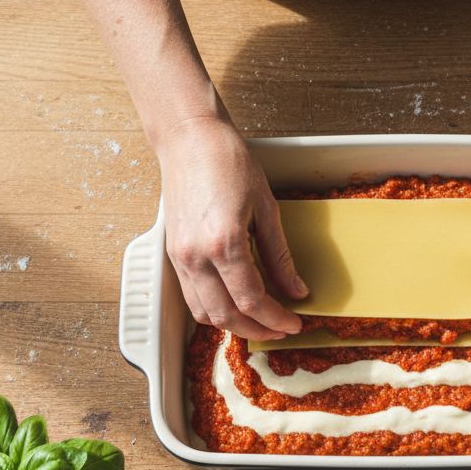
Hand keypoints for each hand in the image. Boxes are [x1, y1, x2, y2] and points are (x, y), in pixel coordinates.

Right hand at [157, 117, 307, 339]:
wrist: (189, 139)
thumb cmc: (228, 162)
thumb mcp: (266, 208)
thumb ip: (280, 256)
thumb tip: (296, 290)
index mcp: (223, 243)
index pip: (252, 300)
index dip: (276, 318)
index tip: (294, 322)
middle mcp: (196, 256)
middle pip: (226, 316)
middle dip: (258, 329)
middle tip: (282, 328)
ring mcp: (180, 257)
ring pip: (204, 313)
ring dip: (234, 325)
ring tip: (261, 321)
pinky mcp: (173, 253)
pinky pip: (192, 296)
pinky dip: (214, 309)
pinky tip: (235, 304)